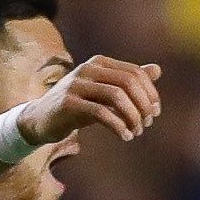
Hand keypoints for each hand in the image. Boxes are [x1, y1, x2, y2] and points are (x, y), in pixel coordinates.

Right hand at [15, 56, 163, 153]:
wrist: (42, 119)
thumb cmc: (80, 105)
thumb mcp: (106, 92)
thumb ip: (129, 80)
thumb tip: (158, 69)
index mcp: (98, 63)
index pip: (135, 73)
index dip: (150, 93)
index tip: (155, 112)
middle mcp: (87, 69)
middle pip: (128, 82)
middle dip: (144, 105)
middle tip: (147, 123)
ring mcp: (75, 84)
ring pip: (117, 96)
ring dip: (133, 117)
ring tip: (136, 131)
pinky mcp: (68, 103)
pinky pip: (101, 113)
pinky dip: (118, 126)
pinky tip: (125, 136)